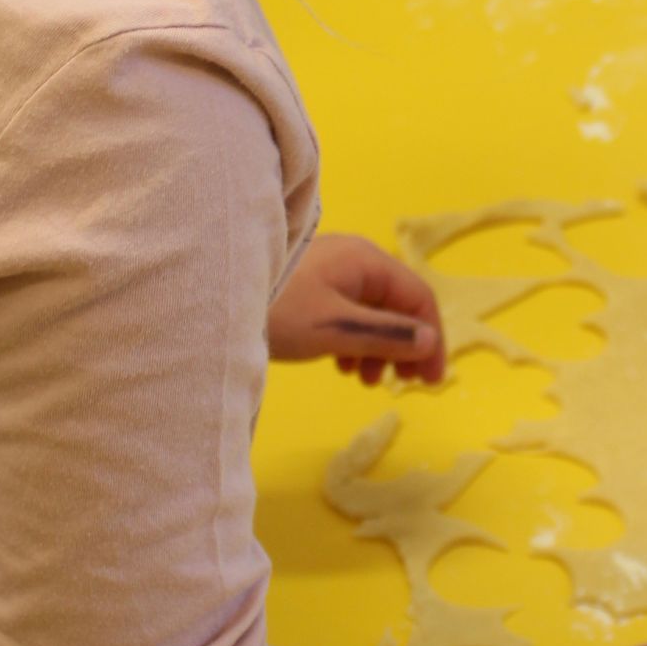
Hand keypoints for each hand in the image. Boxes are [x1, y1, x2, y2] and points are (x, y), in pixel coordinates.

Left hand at [266, 232, 443, 383]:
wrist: (213, 300)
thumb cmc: (280, 310)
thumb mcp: (336, 328)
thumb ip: (386, 334)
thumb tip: (429, 342)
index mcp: (367, 262)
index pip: (418, 298)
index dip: (431, 339)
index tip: (432, 380)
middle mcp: (355, 262)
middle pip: (398, 306)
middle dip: (406, 346)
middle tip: (404, 383)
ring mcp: (333, 274)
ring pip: (373, 314)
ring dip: (380, 349)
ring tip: (367, 380)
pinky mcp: (313, 290)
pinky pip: (349, 316)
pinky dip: (355, 343)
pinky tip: (343, 367)